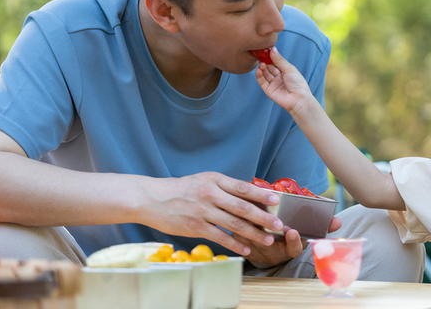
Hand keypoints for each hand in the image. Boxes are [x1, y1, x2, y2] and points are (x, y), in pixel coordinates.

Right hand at [140, 172, 285, 256]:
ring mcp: (202, 211)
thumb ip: (224, 186)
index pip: (242, 187)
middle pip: (242, 207)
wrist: (152, 198)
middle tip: (279, 225)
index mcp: (214, 180)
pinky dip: (235, 244)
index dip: (261, 195)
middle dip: (263, 217)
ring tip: (267, 239)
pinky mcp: (195, 227)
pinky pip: (220, 237)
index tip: (276, 200)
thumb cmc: (181, 189)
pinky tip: (246, 250)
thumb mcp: (203, 180)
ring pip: (234, 224)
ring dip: (253, 233)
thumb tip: (249, 193)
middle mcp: (210, 194)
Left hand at [233, 216, 342, 265]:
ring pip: (251, 238)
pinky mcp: (242, 246)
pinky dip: (239, 223)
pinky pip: (239, 236)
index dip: (293, 242)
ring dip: (250, 224)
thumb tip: (338, 222)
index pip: (293, 250)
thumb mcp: (306, 232)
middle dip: (269, 229)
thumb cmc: (289, 236)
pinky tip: (240, 209)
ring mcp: (256, 251)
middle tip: (270, 216)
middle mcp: (273, 254)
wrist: (266, 250)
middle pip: (270, 243)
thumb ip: (322, 226)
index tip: (293, 232)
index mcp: (289, 250)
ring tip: (251, 207)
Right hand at [255, 47, 314, 117]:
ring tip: (261, 63)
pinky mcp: (269, 90)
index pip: (275, 62)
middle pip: (269, 68)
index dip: (270, 57)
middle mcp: (279, 77)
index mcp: (285, 71)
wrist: (298, 99)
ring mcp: (273, 83)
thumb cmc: (297, 83)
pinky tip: (258, 70)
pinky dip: (259, 76)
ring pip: (265, 74)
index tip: (265, 50)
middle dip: (265, 61)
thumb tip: (273, 49)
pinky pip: (262, 82)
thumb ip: (279, 60)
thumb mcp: (289, 69)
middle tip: (261, 56)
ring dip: (262, 68)